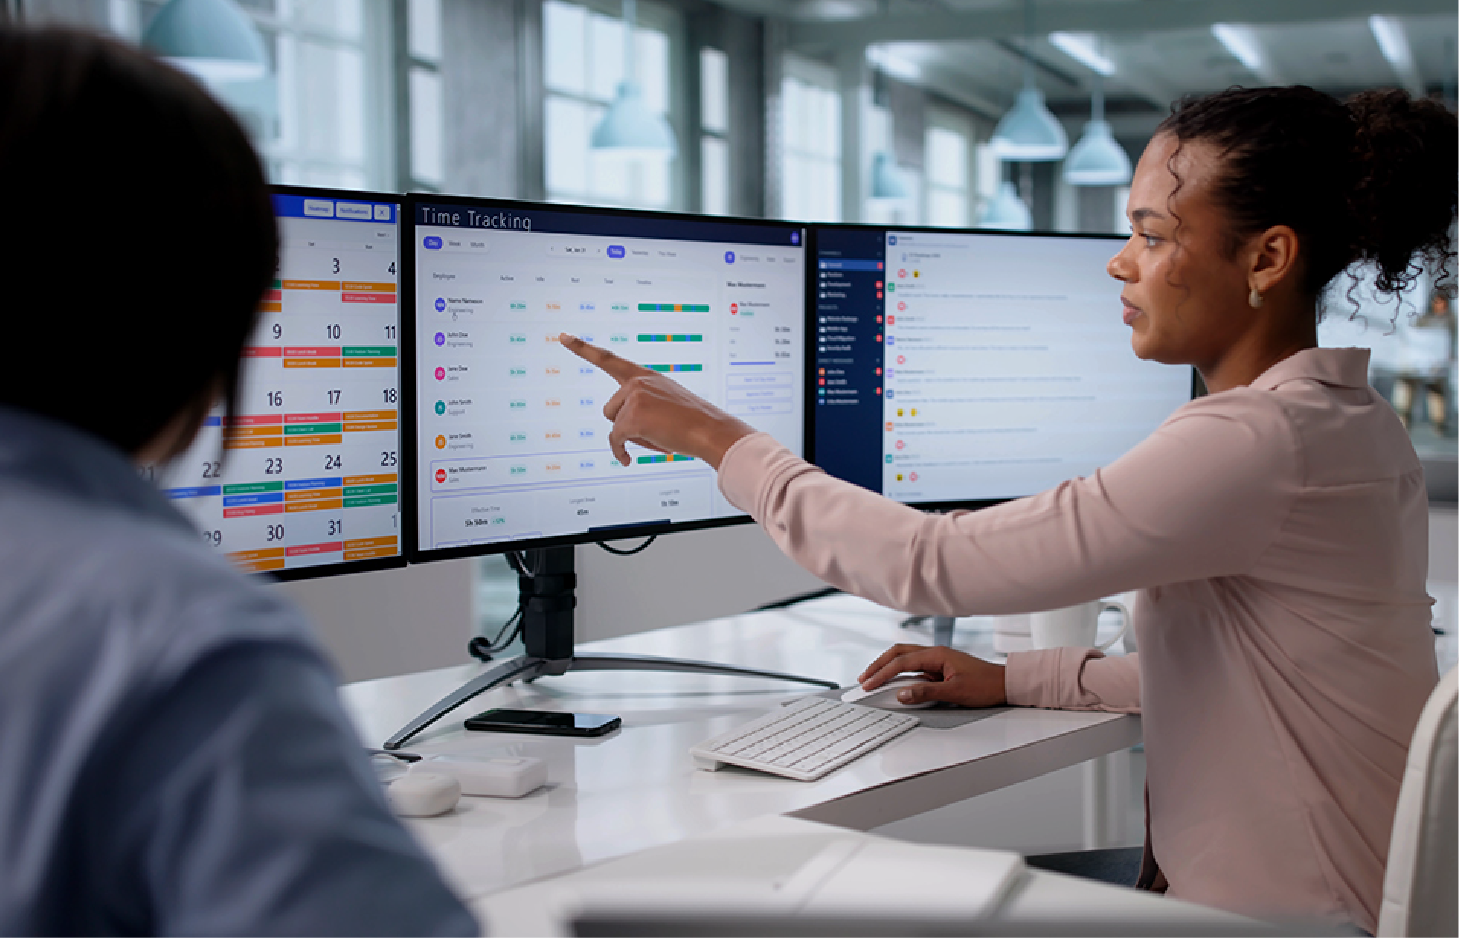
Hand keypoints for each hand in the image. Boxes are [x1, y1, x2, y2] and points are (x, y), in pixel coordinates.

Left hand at [560, 333, 754, 467]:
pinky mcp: (632, 417)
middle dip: (625, 425)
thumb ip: (643, 404)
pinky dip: (619, 452)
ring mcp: (635, 397)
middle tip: (654, 431)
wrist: (711, 430)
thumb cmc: (694, 422)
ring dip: (630, 436)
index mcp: (646, 376)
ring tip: (658, 437)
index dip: (582, 348)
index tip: (563, 336)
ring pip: (614, 425)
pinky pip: (615, 439)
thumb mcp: (667, 403)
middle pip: (611, 409)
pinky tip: (628, 460)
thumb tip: (621, 430)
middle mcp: (638, 381)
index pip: (608, 358)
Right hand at [856, 644, 1006, 707]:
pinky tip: (895, 683)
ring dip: (888, 667)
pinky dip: (900, 673)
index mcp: (937, 654)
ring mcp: (937, 660)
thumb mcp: (955, 692)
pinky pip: (914, 668)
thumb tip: (901, 694)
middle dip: (878, 665)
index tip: (869, 685)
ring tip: (873, 678)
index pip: (901, 662)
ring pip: (905, 658)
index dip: (882, 673)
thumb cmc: (986, 685)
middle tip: (864, 679)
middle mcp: (935, 653)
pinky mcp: (940, 669)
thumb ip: (926, 692)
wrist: (1005, 684)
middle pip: (898, 653)